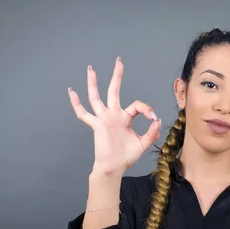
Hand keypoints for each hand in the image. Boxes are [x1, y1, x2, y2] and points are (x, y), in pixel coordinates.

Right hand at [68, 57, 161, 175]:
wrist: (114, 167)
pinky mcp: (96, 125)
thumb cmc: (126, 156)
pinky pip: (83, 113)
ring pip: (96, 97)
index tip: (153, 119)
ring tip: (90, 69)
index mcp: (124, 118)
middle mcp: (113, 115)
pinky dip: (76, 103)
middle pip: (114, 90)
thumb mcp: (143, 143)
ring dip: (93, 83)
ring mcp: (103, 118)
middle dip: (117, 76)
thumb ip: (151, 132)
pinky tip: (71, 92)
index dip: (147, 109)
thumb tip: (158, 121)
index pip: (137, 106)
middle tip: (119, 62)